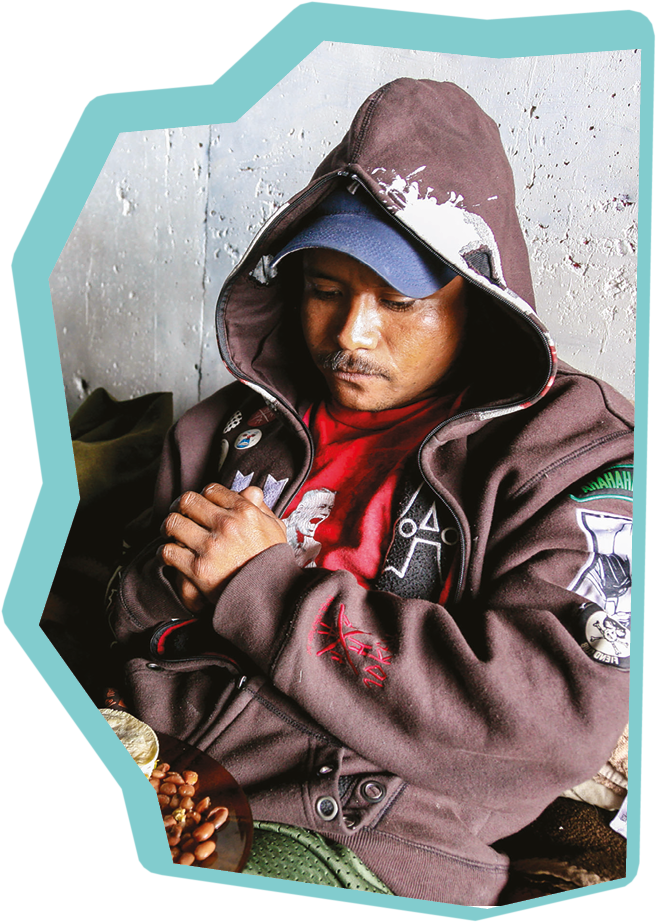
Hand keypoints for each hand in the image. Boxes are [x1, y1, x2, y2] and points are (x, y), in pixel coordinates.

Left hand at [160, 483, 287, 605]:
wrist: (270, 597)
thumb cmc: (273, 563)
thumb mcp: (275, 529)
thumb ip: (261, 508)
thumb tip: (250, 491)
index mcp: (245, 512)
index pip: (212, 490)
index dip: (202, 496)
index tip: (199, 505)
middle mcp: (226, 525)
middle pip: (187, 501)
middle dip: (179, 506)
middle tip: (178, 513)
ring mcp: (210, 547)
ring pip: (173, 523)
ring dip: (168, 527)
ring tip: (170, 533)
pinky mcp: (198, 569)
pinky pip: (169, 551)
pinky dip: (165, 553)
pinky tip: (169, 555)